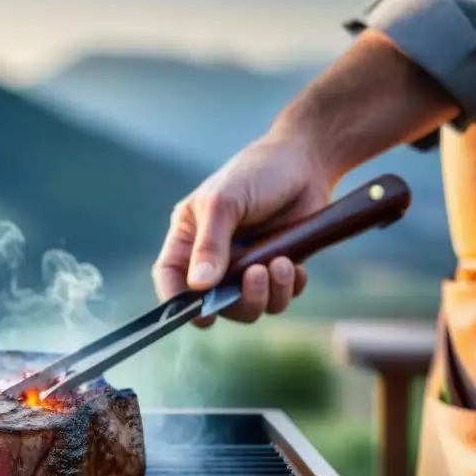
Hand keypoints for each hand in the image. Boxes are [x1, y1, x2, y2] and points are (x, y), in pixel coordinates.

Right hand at [153, 131, 331, 325]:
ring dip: (267, 294)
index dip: (178, 302)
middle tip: (257, 275)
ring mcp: (245, 267)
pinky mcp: (275, 269)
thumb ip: (209, 245)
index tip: (201, 314)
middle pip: (214, 304)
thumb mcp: (224, 203)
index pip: (170, 278)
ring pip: (249, 307)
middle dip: (238, 300)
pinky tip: (294, 264)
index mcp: (188, 239)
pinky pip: (278, 298)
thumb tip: (199, 286)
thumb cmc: (255, 173)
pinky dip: (288, 287)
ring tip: (281, 264)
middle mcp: (212, 259)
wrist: (306, 161)